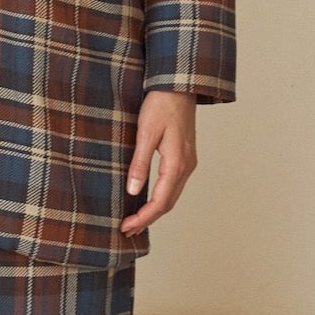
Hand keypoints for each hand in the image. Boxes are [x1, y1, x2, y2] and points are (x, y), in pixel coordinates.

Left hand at [120, 89, 197, 233]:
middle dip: (148, 219)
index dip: (144, 218)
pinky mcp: (185, 156)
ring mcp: (188, 162)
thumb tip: (133, 191)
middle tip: (127, 230)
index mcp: (177, 163)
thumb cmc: (162, 104)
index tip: (126, 227)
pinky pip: (174, 185)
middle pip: (168, 203)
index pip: (161, 202)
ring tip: (135, 220)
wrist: (179, 84)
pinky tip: (148, 199)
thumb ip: (140, 163)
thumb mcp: (146, 133)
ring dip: (155, 210)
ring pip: (172, 195)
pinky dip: (161, 197)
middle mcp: (186, 166)